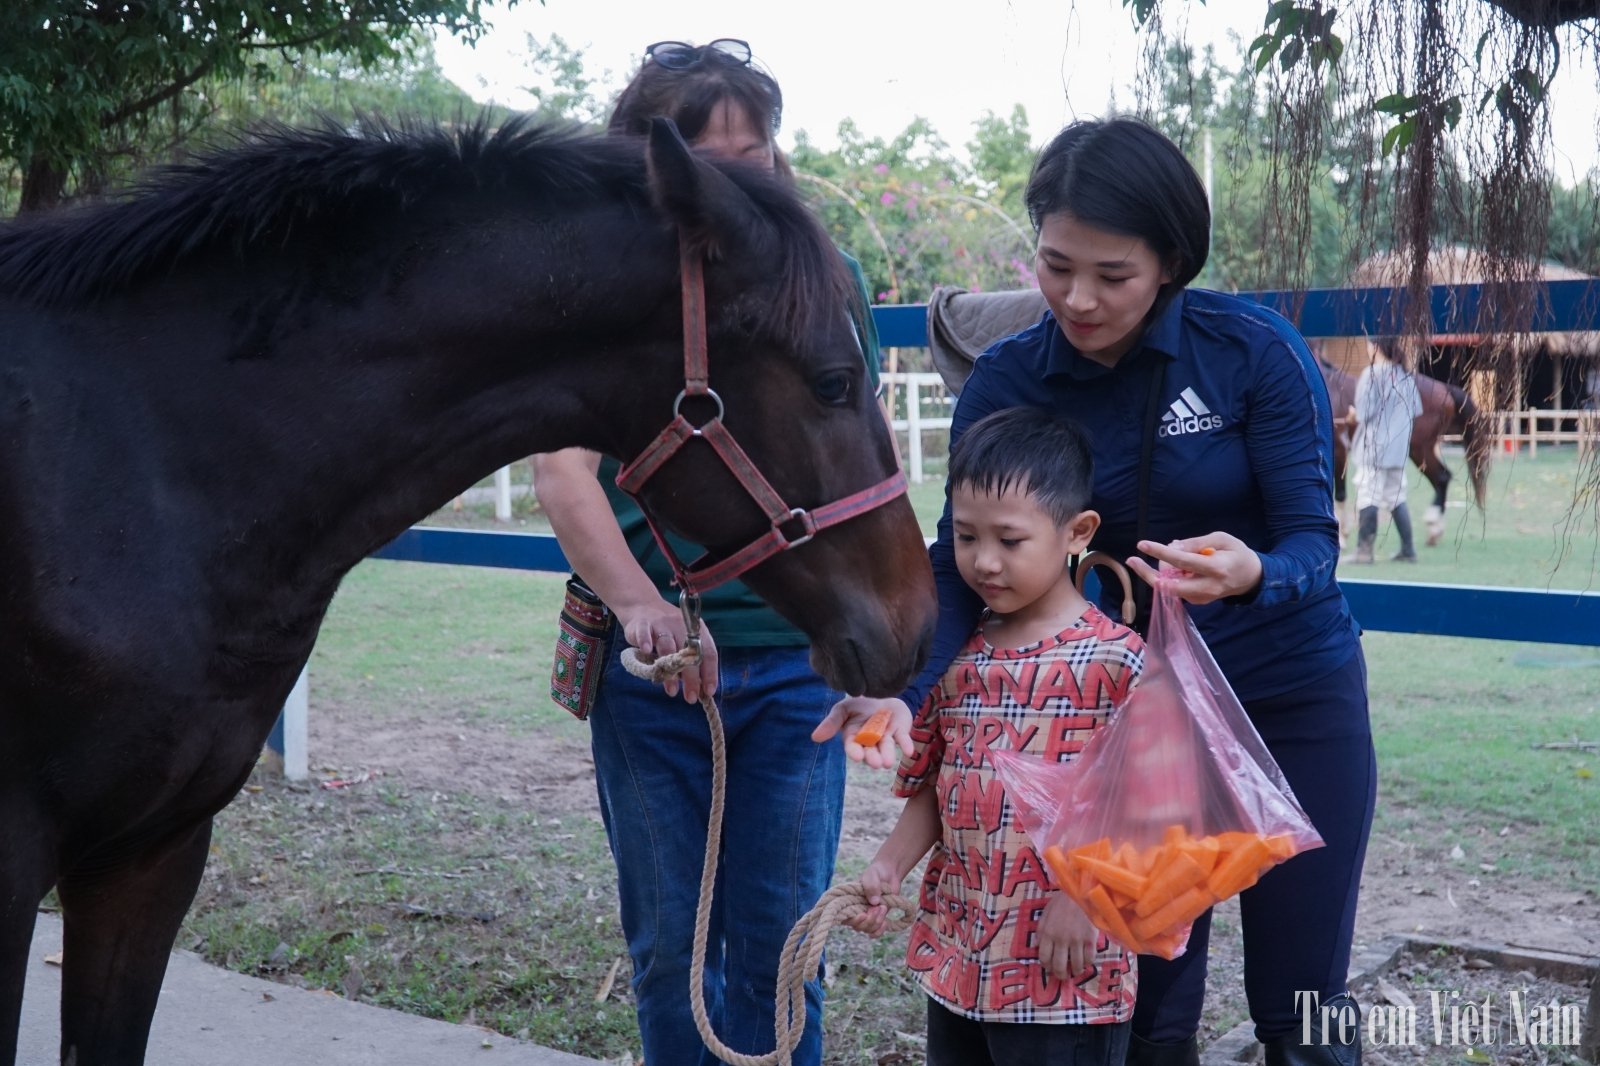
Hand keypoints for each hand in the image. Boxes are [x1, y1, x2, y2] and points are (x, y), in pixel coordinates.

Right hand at [616, 601, 719, 701]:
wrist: (642, 605)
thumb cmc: (667, 629)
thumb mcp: (681, 640)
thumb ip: (688, 660)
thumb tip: (698, 688)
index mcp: (696, 630)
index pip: (708, 652)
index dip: (710, 673)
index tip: (708, 691)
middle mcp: (681, 625)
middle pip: (689, 653)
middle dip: (692, 678)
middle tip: (691, 698)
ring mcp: (661, 623)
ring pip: (667, 647)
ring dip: (670, 670)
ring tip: (671, 691)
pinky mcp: (642, 623)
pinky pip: (644, 633)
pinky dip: (645, 642)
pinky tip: (647, 653)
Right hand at [811, 696, 913, 769]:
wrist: (880, 693)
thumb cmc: (859, 704)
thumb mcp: (843, 709)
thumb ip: (831, 722)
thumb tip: (814, 737)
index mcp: (854, 737)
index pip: (853, 746)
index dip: (855, 752)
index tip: (858, 757)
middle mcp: (870, 741)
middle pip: (871, 751)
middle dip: (873, 757)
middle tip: (876, 763)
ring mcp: (886, 737)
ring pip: (886, 748)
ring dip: (888, 755)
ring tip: (887, 763)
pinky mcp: (900, 732)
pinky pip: (903, 739)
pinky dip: (906, 745)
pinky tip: (909, 752)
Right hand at [844, 859, 903, 936]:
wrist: (889, 874)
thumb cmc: (876, 872)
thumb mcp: (872, 875)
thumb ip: (871, 886)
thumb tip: (874, 902)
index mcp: (849, 900)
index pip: (844, 916)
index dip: (853, 920)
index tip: (863, 914)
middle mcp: (856, 910)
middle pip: (857, 926)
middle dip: (869, 920)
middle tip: (879, 906)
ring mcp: (867, 916)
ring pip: (868, 930)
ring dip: (877, 922)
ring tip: (883, 907)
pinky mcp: (877, 919)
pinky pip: (875, 932)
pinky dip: (880, 930)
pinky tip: (885, 922)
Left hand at [1036, 893, 1099, 979]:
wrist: (1081, 891)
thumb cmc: (1062, 902)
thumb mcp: (1046, 914)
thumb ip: (1041, 931)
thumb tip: (1037, 947)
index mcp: (1047, 932)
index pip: (1044, 957)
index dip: (1046, 966)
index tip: (1050, 967)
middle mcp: (1061, 939)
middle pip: (1058, 965)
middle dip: (1060, 974)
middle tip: (1063, 976)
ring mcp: (1076, 940)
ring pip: (1075, 965)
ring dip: (1075, 971)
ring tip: (1075, 971)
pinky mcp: (1090, 939)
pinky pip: (1089, 959)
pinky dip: (1087, 963)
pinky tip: (1085, 961)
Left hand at [1127, 532, 1262, 604]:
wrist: (1251, 578)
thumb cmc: (1236, 553)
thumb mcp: (1221, 539)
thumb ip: (1196, 543)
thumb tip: (1171, 546)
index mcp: (1216, 568)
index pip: (1183, 561)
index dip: (1161, 552)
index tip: (1142, 545)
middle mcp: (1208, 587)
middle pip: (1169, 585)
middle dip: (1148, 573)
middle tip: (1133, 559)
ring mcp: (1202, 598)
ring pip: (1169, 588)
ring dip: (1161, 572)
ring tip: (1173, 555)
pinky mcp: (1197, 602)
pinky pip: (1175, 589)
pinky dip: (1170, 577)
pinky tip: (1179, 566)